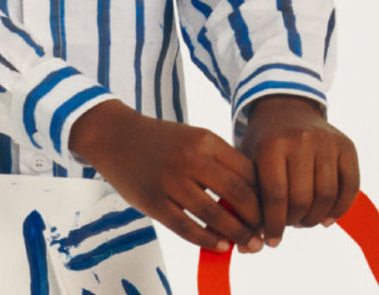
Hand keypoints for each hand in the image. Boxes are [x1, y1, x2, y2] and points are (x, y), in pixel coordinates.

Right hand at [69, 99, 263, 251]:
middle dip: (256, 222)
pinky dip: (209, 242)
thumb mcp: (192, 138)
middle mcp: (188, 158)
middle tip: (261, 236)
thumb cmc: (160, 141)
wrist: (113, 135)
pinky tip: (220, 246)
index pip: (249, 173)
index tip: (269, 214)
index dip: (265, 199)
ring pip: (215, 216)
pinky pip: (188, 229)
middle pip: (238, 195)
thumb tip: (254, 204)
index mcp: (203, 139)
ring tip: (246, 246)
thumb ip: (220, 164)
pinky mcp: (152, 201)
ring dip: (237, 236)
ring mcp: (169, 180)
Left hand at [240, 95, 358, 247]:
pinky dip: (340, 208)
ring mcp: (326, 142)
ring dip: (316, 217)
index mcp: (271, 145)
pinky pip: (350, 187)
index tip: (271, 241)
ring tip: (304, 220)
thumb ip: (248, 195)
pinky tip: (326, 217)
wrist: (284, 106)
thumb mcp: (247, 158)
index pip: (276, 196)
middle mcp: (300, 141)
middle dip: (294, 221)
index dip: (274, 224)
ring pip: (327, 196)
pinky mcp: (346, 146)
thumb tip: (244, 246)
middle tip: (288, 225)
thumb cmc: (262, 141)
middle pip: (302, 199)